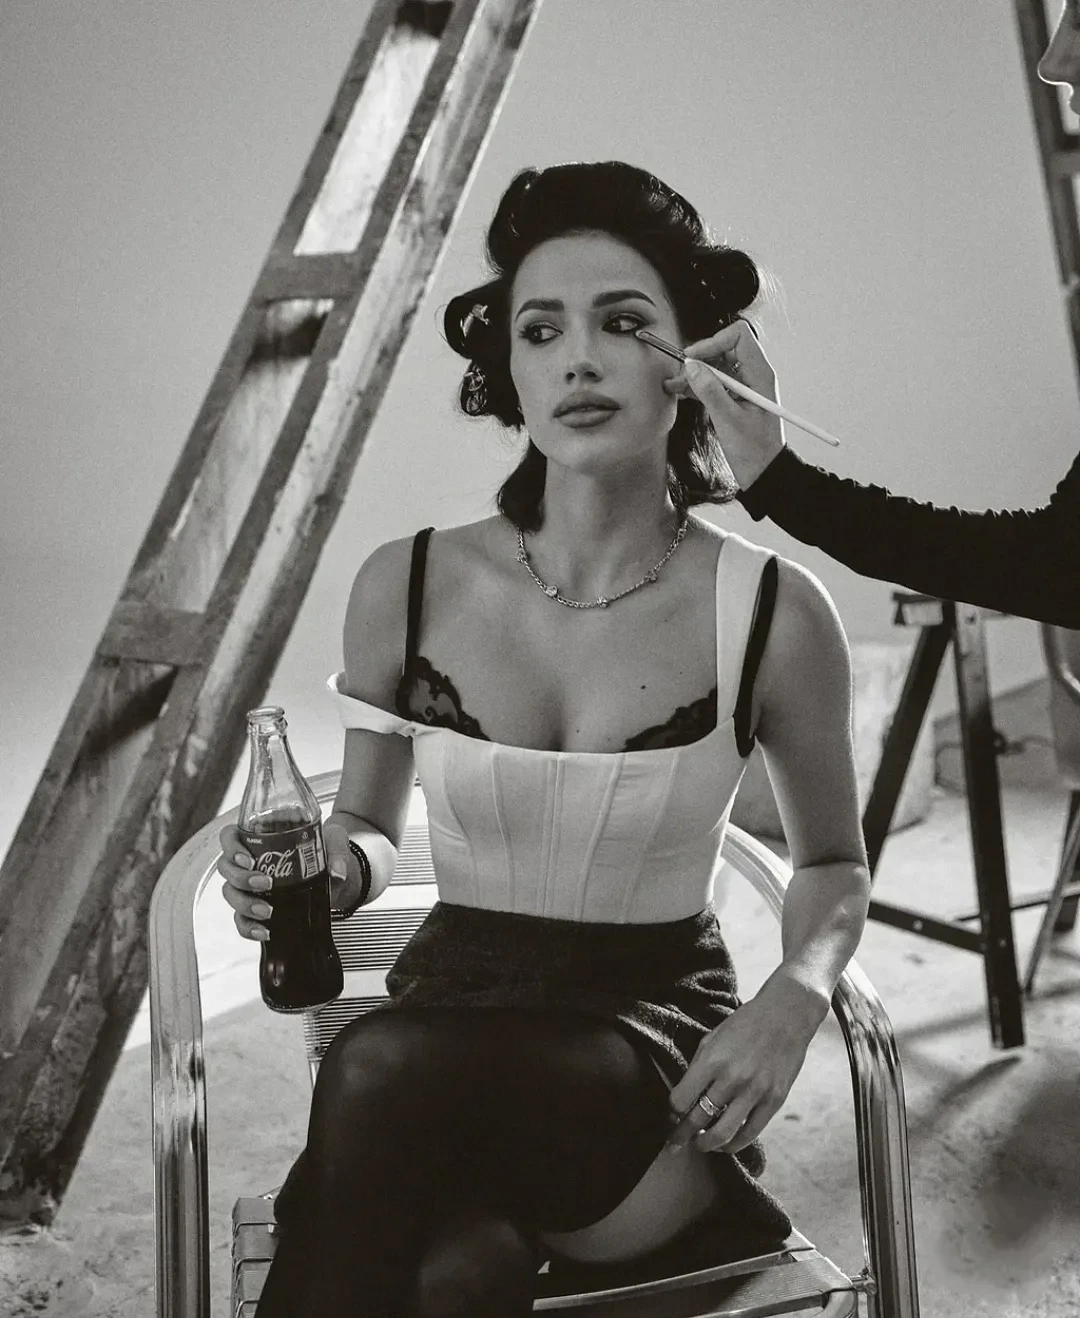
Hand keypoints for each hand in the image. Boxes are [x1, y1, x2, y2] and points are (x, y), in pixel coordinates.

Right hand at [217, 821, 352, 940]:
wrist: (336, 875)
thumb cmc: (327, 850)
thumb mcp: (334, 840)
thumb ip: (337, 851)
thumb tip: (337, 872)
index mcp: (260, 837)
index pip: (230, 837)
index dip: (232, 848)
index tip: (248, 860)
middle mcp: (250, 861)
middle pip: (227, 868)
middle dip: (241, 879)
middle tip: (265, 884)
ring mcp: (250, 885)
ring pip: (230, 894)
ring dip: (244, 904)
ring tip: (267, 911)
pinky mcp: (257, 906)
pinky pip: (242, 920)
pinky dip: (249, 928)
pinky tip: (264, 931)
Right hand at [663, 318, 785, 488]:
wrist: (765, 474)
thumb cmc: (755, 451)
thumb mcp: (729, 421)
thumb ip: (710, 391)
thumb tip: (692, 367)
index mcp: (759, 374)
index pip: (738, 337)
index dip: (713, 343)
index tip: (693, 360)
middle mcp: (753, 375)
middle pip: (724, 349)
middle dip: (700, 359)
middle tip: (680, 375)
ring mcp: (743, 387)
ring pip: (716, 366)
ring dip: (695, 374)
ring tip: (674, 385)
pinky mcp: (734, 399)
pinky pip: (715, 383)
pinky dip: (698, 386)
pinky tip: (682, 392)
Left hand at [666, 987, 815, 1154]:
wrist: (785, 1016)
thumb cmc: (744, 1025)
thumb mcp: (712, 1038)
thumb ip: (698, 1068)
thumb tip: (683, 1099)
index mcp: (712, 1060)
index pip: (681, 1100)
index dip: (672, 1112)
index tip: (671, 1116)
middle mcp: (732, 1079)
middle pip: (698, 1120)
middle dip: (682, 1136)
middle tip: (674, 1143)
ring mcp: (755, 1092)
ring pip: (723, 1134)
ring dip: (706, 1145)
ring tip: (700, 1145)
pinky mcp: (774, 1101)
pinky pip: (750, 1133)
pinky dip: (734, 1144)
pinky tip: (725, 1143)